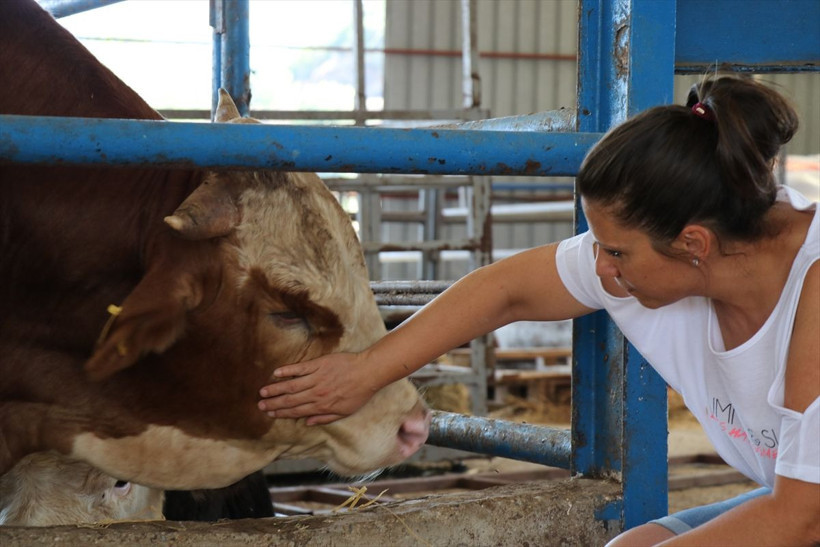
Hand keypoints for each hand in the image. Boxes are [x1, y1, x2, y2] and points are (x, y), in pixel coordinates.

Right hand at [257, 352, 377, 425]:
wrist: (368, 372)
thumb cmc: (359, 393)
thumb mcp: (345, 412)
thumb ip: (325, 418)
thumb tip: (307, 423)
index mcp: (322, 406)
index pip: (297, 411)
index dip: (282, 413)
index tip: (271, 414)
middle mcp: (316, 393)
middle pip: (290, 399)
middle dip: (274, 403)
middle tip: (260, 405)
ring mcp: (317, 378)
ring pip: (292, 385)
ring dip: (276, 389)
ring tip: (263, 391)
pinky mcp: (319, 364)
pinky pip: (300, 368)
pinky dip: (287, 370)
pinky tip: (276, 372)